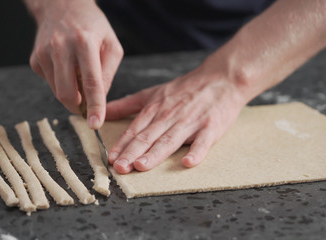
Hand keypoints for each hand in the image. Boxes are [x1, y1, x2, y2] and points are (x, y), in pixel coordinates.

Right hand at [29, 0, 122, 128]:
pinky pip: (50, 83)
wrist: (62, 6)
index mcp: (84, 43)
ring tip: (79, 77)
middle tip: (89, 107)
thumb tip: (99, 100)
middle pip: (68, 93)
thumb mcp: (112, 46)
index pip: (91, 82)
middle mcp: (61, 47)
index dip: (94, 106)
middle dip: (79, 107)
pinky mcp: (35, 59)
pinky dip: (62, 83)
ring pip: (57, 91)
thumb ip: (108, 74)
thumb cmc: (93, 27)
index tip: (95, 124)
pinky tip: (67, 67)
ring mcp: (44, 53)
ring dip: (72, 94)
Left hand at [105, 55, 248, 173]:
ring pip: (169, 140)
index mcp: (155, 109)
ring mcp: (190, 122)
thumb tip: (104, 112)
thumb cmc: (186, 89)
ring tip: (141, 166)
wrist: (221, 79)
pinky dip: (196, 152)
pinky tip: (188, 162)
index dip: (122, 145)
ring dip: (155, 154)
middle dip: (132, 153)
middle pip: (148, 137)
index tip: (110, 159)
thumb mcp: (154, 93)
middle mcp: (170, 116)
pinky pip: (202, 142)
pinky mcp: (210, 127)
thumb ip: (128, 104)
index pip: (135, 129)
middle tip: (120, 168)